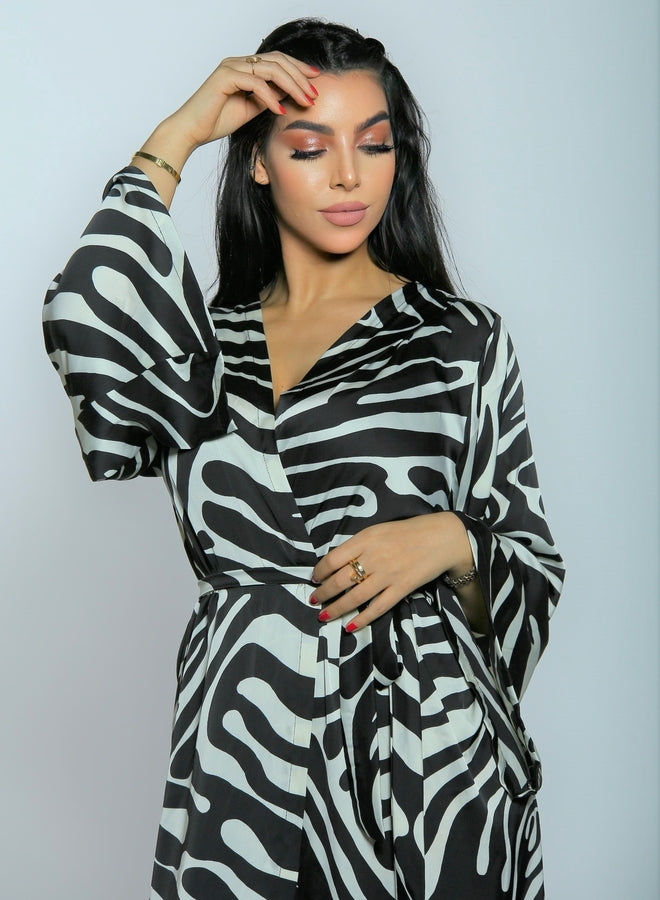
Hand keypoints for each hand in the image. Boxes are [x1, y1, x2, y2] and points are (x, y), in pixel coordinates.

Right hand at [168, 52, 319, 150]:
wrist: (192, 131)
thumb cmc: (217, 121)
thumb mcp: (251, 109)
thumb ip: (268, 98)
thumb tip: (289, 94)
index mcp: (244, 68)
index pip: (277, 61)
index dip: (298, 69)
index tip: (315, 82)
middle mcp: (238, 62)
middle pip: (278, 60)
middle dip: (300, 76)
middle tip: (315, 94)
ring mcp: (231, 67)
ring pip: (270, 69)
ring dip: (292, 85)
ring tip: (304, 101)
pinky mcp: (225, 77)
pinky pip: (255, 83)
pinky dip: (271, 97)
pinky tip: (281, 110)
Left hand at [310, 512, 478, 631]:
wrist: (441, 537)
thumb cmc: (406, 532)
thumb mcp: (378, 530)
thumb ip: (358, 545)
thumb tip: (335, 563)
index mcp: (366, 539)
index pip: (333, 558)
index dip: (319, 571)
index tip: (314, 579)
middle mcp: (374, 557)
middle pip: (340, 580)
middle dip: (323, 593)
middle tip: (314, 600)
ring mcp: (388, 575)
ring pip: (355, 596)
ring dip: (336, 608)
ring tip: (324, 616)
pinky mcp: (402, 588)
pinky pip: (378, 608)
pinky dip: (362, 619)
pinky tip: (350, 626)